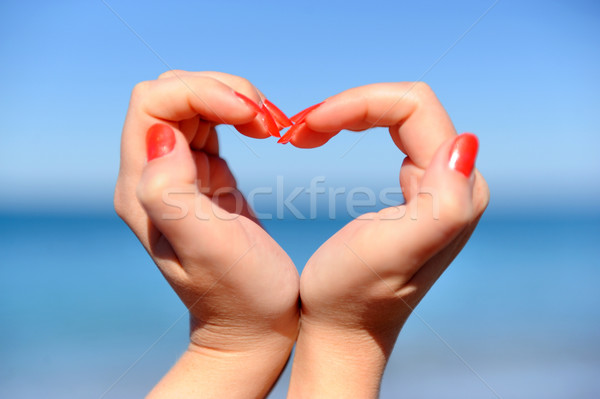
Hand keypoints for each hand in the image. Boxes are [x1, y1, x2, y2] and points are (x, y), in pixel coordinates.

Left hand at [114, 71, 298, 397]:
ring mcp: (180, 173)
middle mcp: (154, 175)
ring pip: (194, 101)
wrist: (253, 324)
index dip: (200, 93)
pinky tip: (262, 130)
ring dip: (233, 98)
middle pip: (172, 93)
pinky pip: (212, 122)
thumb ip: (171, 191)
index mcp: (144, 188)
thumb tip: (161, 134)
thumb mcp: (208, 247)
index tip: (248, 115)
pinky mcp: (206, 176)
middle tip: (264, 119)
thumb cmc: (240, 293)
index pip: (153, 102)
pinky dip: (240, 113)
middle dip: (220, 91)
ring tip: (268, 124)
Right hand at [287, 83, 489, 397]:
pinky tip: (327, 137)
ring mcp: (437, 187)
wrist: (343, 331)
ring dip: (348, 114)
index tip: (310, 124)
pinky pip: (392, 135)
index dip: (359, 103)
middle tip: (300, 128)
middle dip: (349, 106)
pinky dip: (353, 125)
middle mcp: (455, 183)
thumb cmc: (352, 296)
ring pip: (397, 116)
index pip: (414, 107)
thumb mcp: (393, 253)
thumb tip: (466, 144)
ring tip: (305, 133)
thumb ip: (442, 205)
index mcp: (456, 190)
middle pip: (406, 107)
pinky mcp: (416, 193)